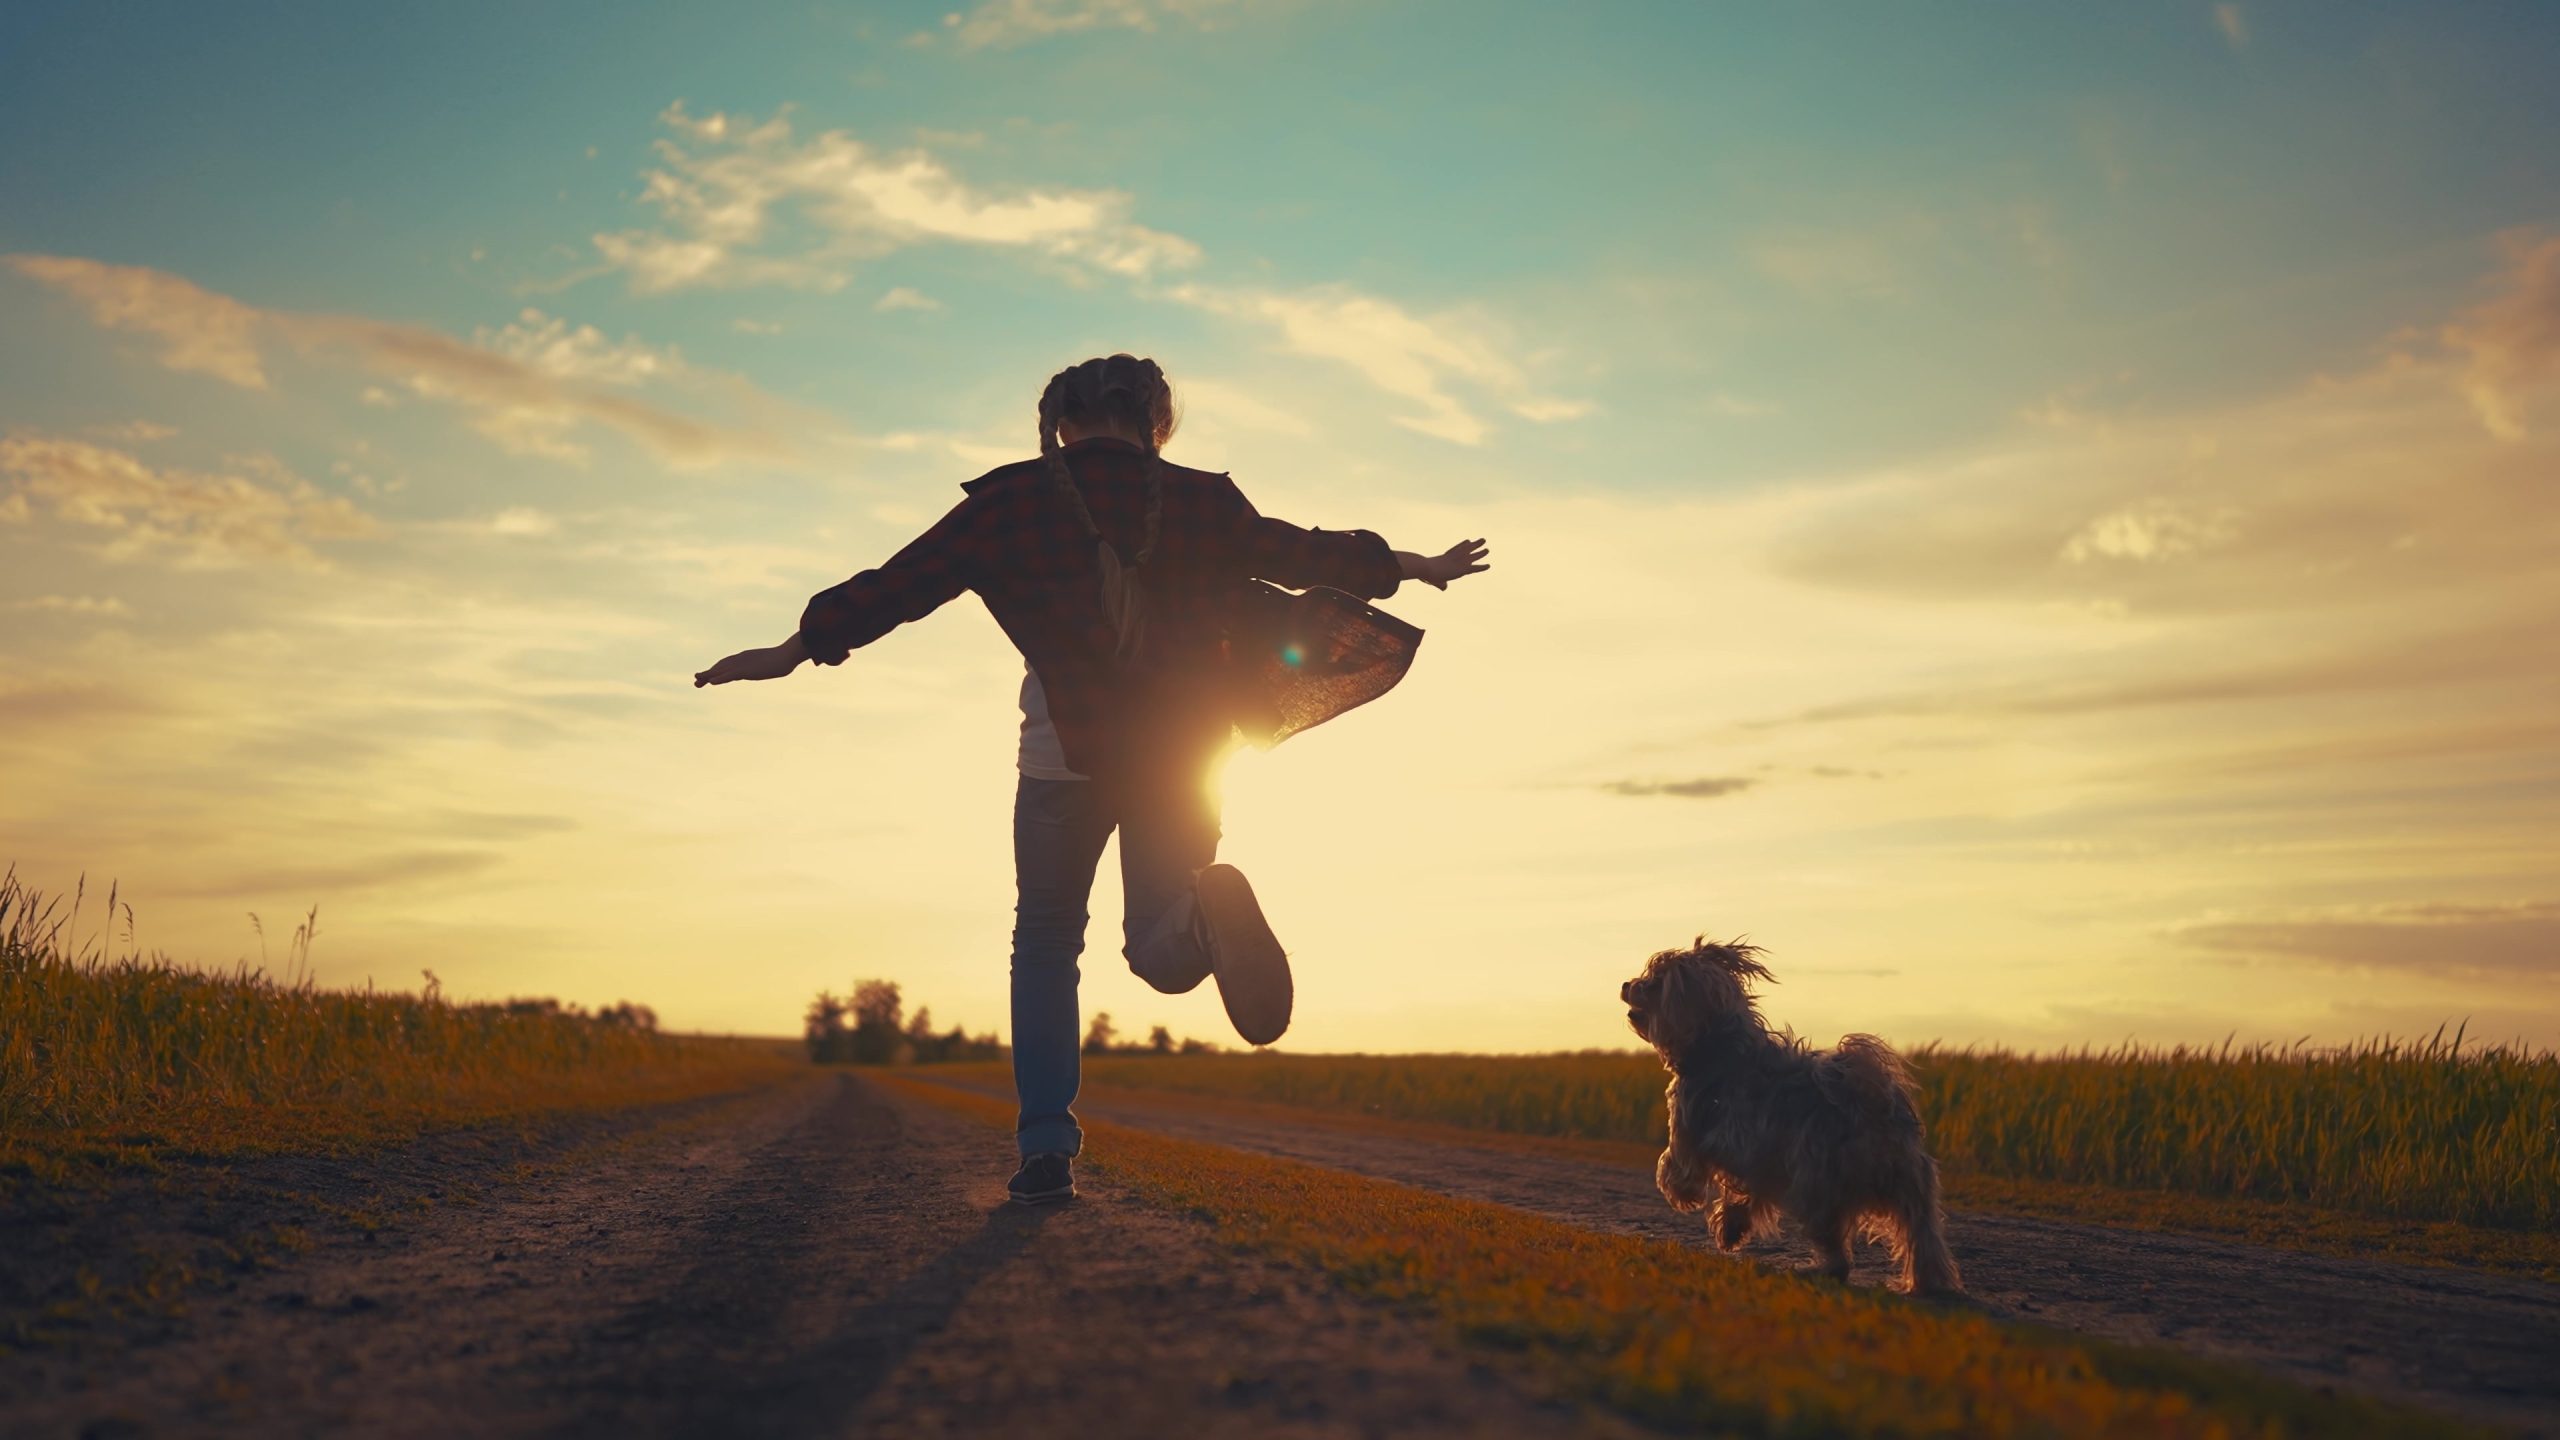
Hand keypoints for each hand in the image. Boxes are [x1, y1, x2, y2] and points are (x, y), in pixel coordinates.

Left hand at [694, 634, 808, 686]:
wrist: (788, 654)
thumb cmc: (786, 658)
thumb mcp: (774, 663)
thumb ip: (770, 664)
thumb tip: (777, 666)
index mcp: (747, 657)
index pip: (728, 663)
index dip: (717, 669)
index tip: (708, 676)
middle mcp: (741, 659)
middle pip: (721, 666)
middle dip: (708, 673)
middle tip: (696, 680)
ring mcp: (743, 664)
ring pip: (721, 670)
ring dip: (708, 675)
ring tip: (697, 680)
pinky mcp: (746, 670)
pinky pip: (729, 675)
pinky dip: (719, 678)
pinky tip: (710, 682)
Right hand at [1410, 537, 1490, 589]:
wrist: (1426, 567)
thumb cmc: (1424, 572)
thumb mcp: (1432, 578)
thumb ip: (1441, 583)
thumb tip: (1444, 588)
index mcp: (1444, 558)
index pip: (1455, 550)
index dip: (1462, 545)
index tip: (1467, 541)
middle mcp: (1453, 558)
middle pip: (1465, 550)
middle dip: (1473, 546)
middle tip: (1481, 541)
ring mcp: (1457, 562)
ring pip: (1472, 556)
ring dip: (1480, 552)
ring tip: (1487, 549)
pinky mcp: (1461, 569)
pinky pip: (1474, 568)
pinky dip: (1481, 568)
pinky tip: (1488, 566)